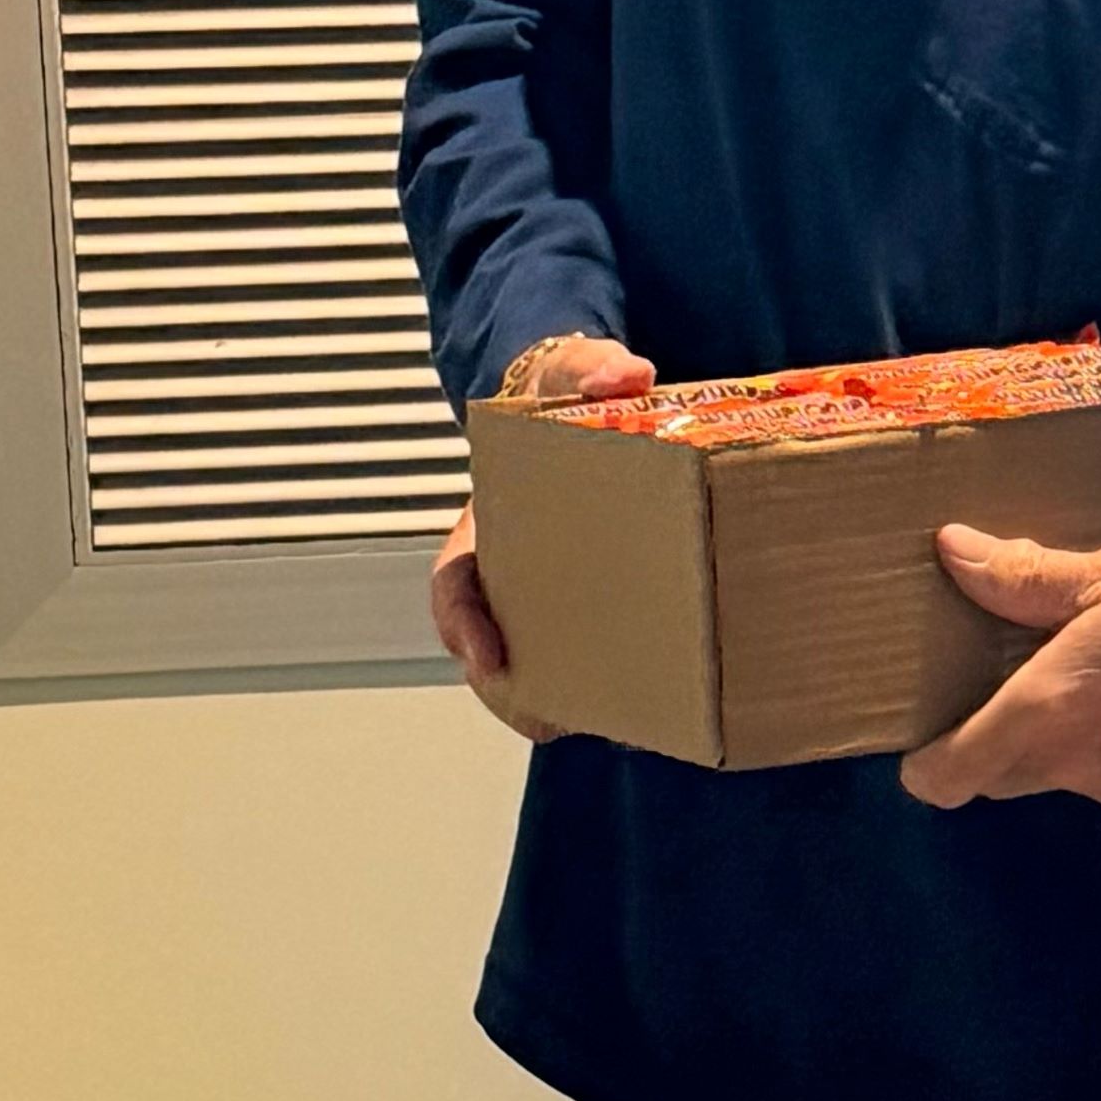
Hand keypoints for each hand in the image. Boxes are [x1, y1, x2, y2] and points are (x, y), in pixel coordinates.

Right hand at [429, 336, 649, 739]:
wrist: (592, 411)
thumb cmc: (567, 399)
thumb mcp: (569, 377)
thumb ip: (592, 370)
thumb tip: (627, 375)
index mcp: (484, 530)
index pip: (454, 589)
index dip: (462, 627)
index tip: (486, 659)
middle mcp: (508, 578)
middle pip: (489, 653)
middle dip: (510, 692)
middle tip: (545, 720)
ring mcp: (547, 602)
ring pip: (536, 671)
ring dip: (560, 704)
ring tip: (603, 730)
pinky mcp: (596, 612)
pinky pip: (589, 664)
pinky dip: (607, 692)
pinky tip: (646, 714)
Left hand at [900, 530, 1100, 810]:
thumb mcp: (1098, 576)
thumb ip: (1019, 576)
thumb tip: (952, 549)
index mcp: (1040, 713)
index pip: (949, 778)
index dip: (926, 769)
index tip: (923, 742)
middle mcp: (1072, 764)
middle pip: (997, 777)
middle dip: (986, 746)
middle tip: (999, 689)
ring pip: (1056, 776)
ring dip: (1053, 744)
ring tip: (1079, 684)